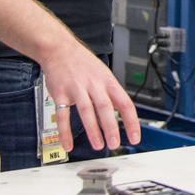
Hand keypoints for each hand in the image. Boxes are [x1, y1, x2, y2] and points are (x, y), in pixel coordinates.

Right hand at [40, 38, 141, 152]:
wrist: (60, 49)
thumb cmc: (83, 63)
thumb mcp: (103, 74)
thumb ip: (110, 93)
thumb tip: (120, 114)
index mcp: (108, 81)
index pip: (125, 103)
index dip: (131, 121)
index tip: (134, 137)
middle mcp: (94, 85)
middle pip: (106, 107)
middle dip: (111, 127)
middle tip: (115, 144)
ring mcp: (77, 88)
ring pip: (87, 111)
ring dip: (93, 130)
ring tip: (98, 145)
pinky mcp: (60, 93)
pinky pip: (62, 115)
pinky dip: (64, 131)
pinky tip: (68, 144)